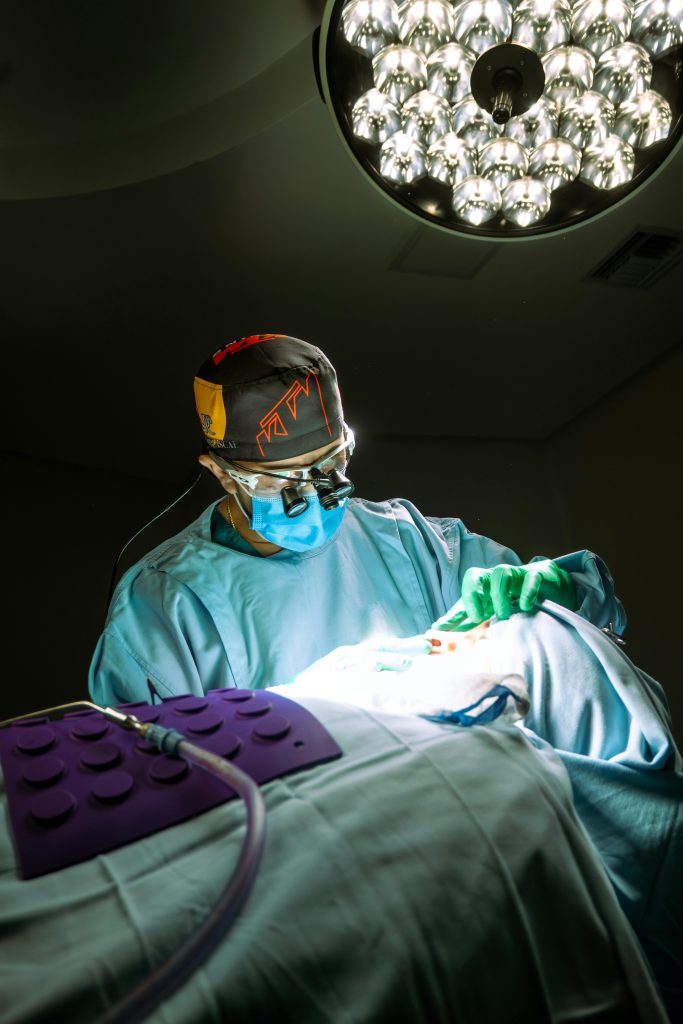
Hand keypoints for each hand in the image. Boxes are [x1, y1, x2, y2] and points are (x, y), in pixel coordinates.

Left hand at [433, 560, 576, 630]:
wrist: (550, 589)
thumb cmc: (514, 600)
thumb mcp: (489, 612)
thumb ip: (466, 620)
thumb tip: (437, 630)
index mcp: (483, 589)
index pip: (463, 594)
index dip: (454, 610)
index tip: (443, 628)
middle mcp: (495, 579)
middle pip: (476, 575)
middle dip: (472, 594)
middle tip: (477, 617)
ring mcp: (516, 575)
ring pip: (501, 574)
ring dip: (499, 594)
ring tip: (503, 615)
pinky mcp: (537, 575)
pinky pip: (530, 578)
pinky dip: (527, 591)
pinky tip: (525, 605)